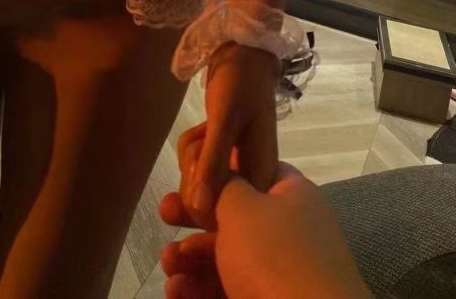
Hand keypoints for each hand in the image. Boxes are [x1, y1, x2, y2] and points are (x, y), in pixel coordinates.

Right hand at [161, 164, 371, 298]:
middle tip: (164, 214)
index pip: (255, 169)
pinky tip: (176, 291)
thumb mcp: (242, 207)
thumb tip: (219, 172)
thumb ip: (223, 184)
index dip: (221, 169)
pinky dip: (198, 290)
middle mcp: (287, 232)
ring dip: (190, 259)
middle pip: (232, 217)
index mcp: (291, 196)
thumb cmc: (275, 258)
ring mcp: (278, 274)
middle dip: (193, 219)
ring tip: (168, 263)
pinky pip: (226, 291)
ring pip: (225, 258)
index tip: (189, 174)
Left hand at [162, 44, 279, 231]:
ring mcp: (238, 171)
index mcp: (262, 180)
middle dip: (193, 166)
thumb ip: (213, 162)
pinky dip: (192, 147)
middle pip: (205, 202)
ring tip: (205, 127)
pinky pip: (197, 168)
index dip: (200, 196)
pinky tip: (203, 128)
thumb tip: (199, 209)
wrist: (243, 53)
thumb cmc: (240, 81)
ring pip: (197, 184)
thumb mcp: (223, 119)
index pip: (221, 215)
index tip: (199, 161)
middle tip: (204, 135)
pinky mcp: (226, 160)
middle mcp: (253, 183)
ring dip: (191, 153)